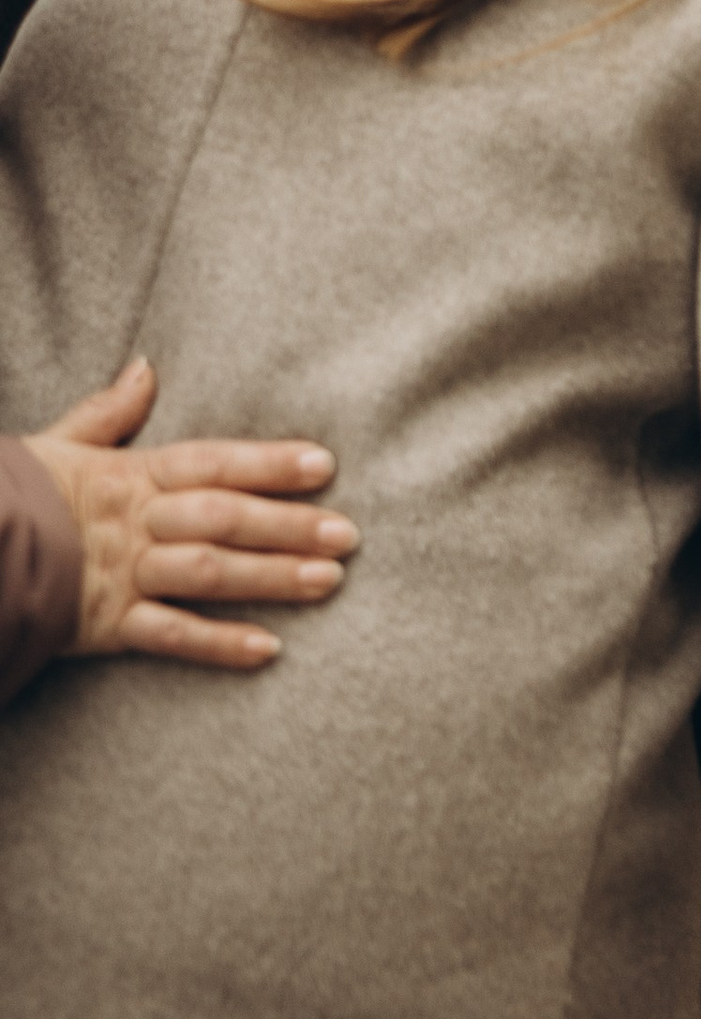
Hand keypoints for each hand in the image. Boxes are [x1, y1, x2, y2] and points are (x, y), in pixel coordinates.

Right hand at [22, 360, 357, 669]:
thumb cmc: (17, 496)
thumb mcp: (60, 445)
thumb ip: (109, 412)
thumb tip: (145, 368)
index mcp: (130, 475)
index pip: (212, 463)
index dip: (268, 463)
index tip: (324, 465)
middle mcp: (135, 523)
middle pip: (222, 519)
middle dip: (288, 525)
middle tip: (349, 534)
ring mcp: (122, 575)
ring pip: (207, 575)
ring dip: (271, 579)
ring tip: (329, 582)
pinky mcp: (105, 625)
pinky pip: (170, 636)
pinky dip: (219, 644)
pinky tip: (268, 649)